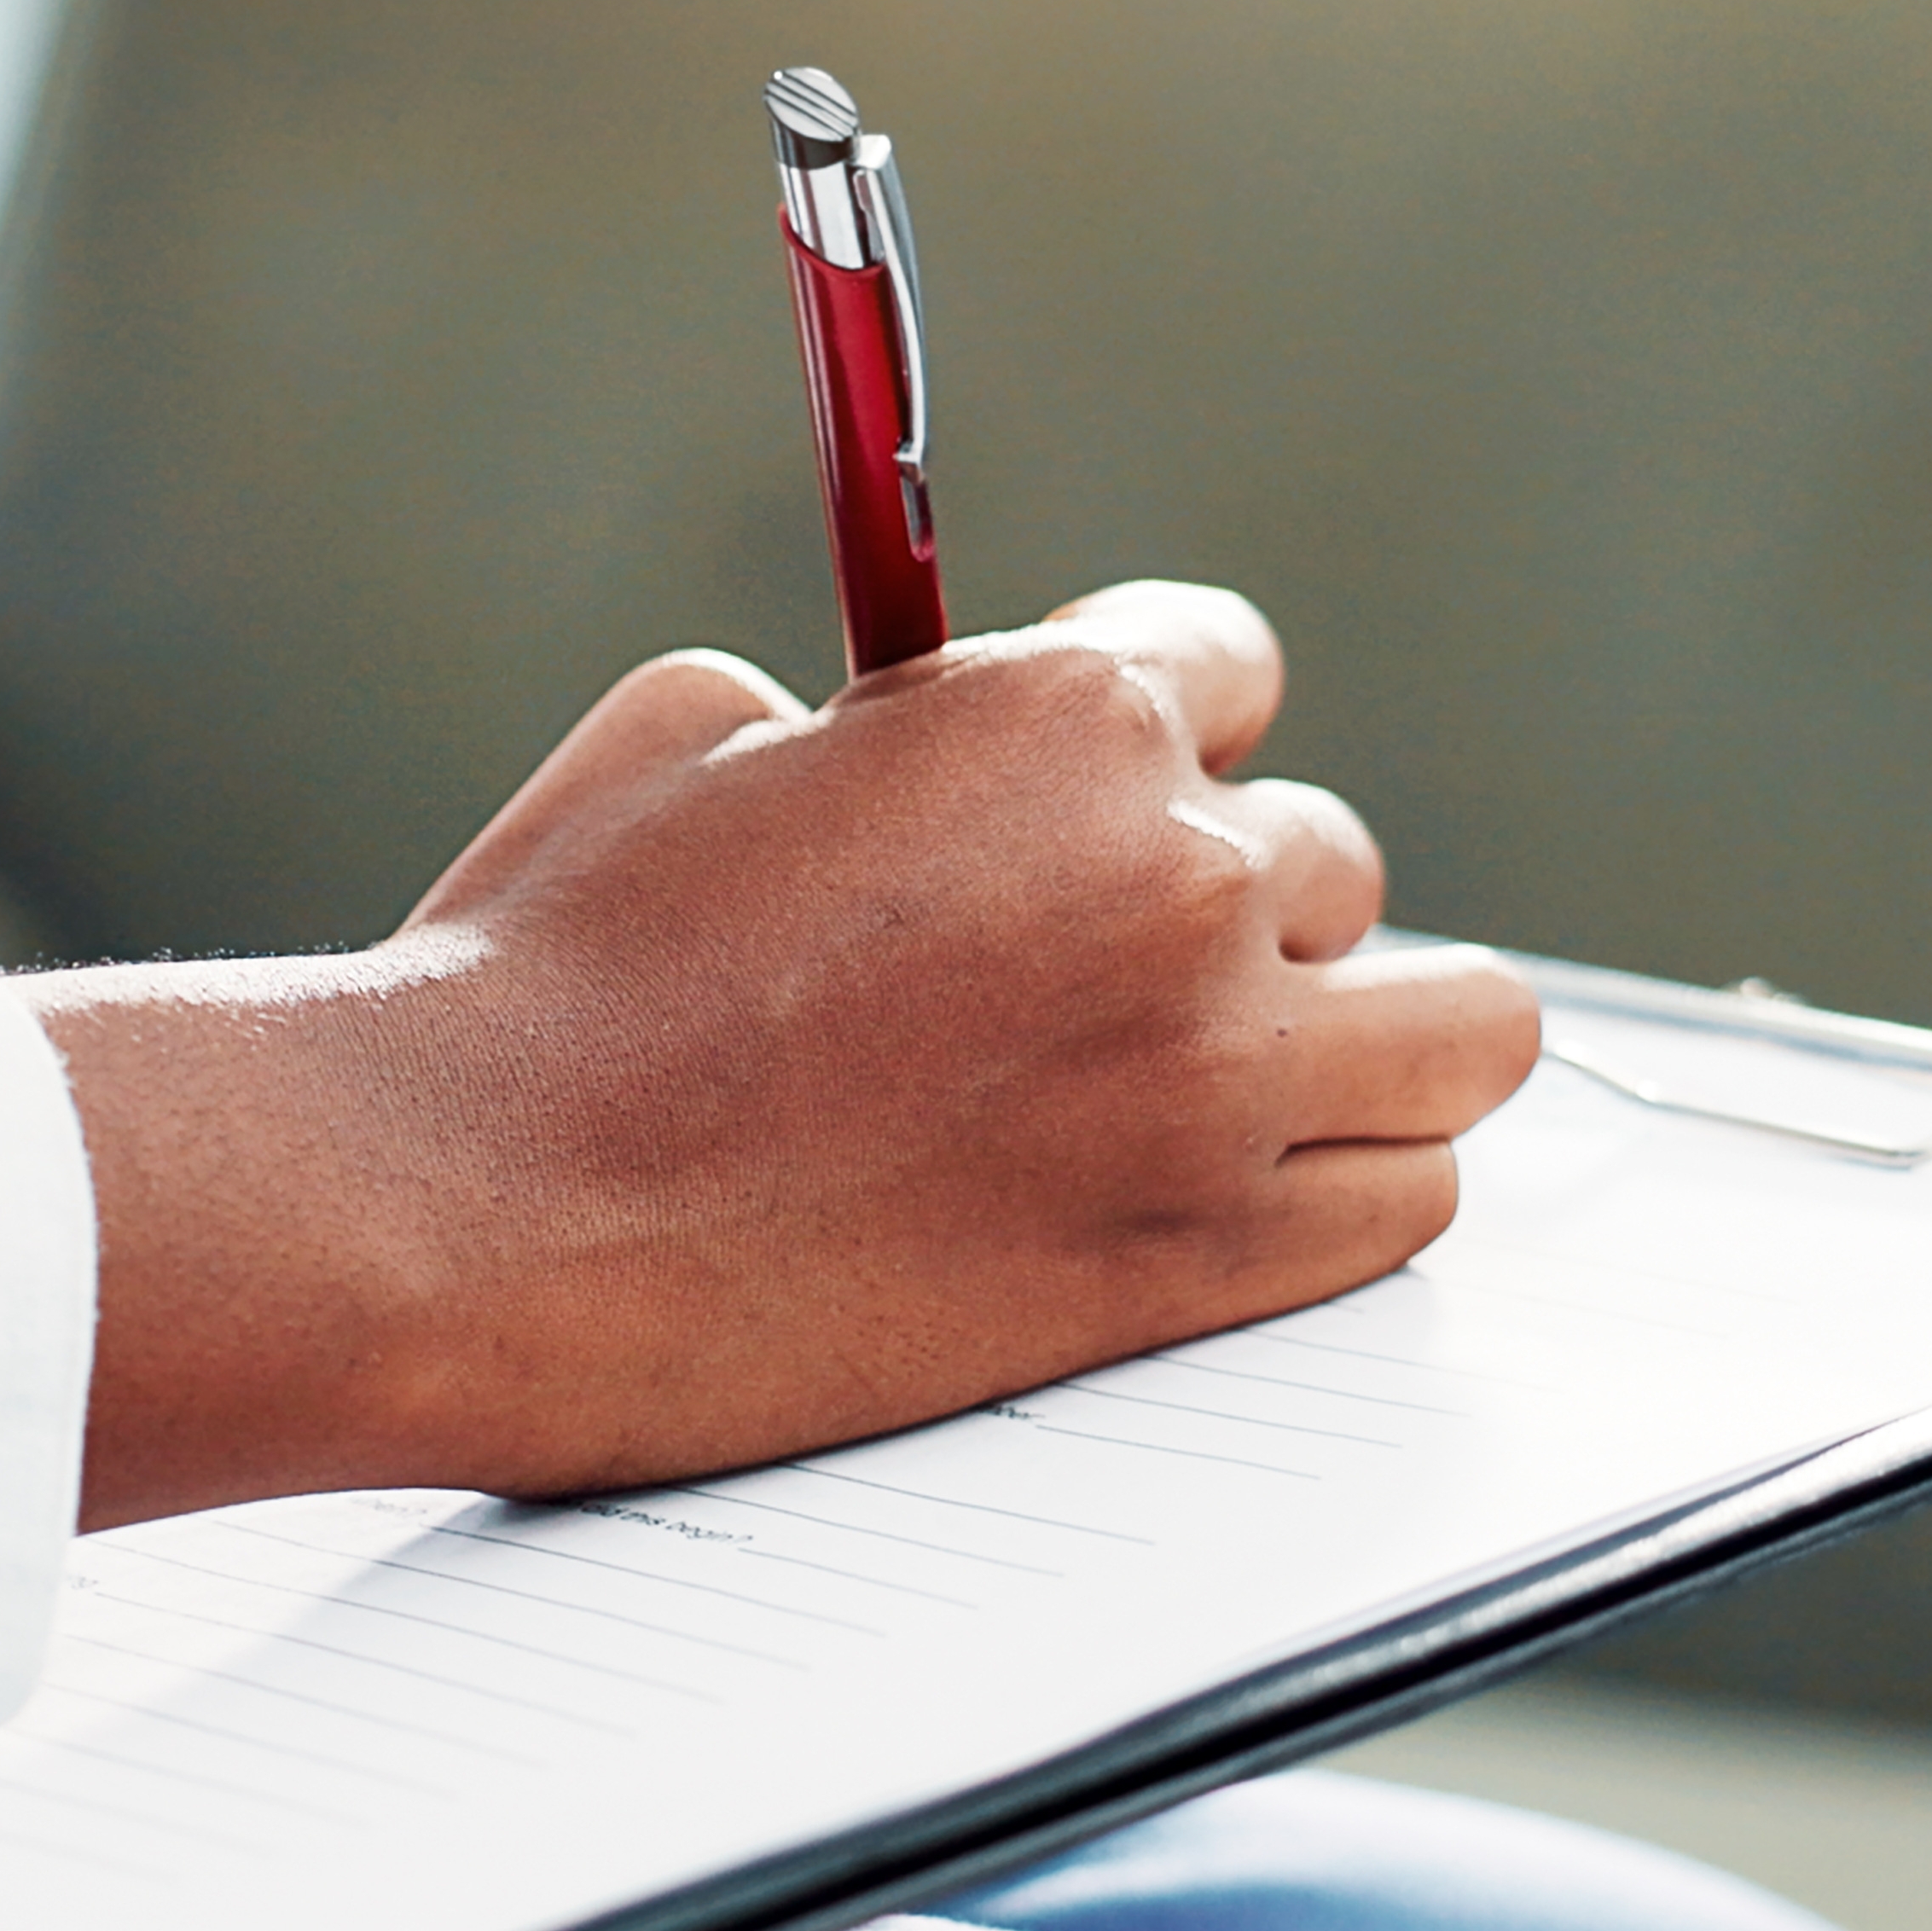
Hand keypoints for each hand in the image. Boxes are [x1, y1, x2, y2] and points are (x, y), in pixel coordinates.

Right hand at [38, 580, 1543, 1525]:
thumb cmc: (544, 978)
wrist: (473, 1209)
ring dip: (1366, 1041)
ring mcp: (1211, 1082)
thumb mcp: (693, 735)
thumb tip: (915, 740)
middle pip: (1334, 860)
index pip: (1235, 665)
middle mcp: (1175, 879)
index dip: (1161, 733)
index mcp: (1062, 714)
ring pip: (1458, 1032)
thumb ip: (869, 721)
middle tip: (1118, 979)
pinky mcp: (1204, 1265)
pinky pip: (1410, 1203)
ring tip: (1260, 1082)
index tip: (1110, 798)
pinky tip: (1250, 1193)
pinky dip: (1353, 1190)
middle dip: (1230, 903)